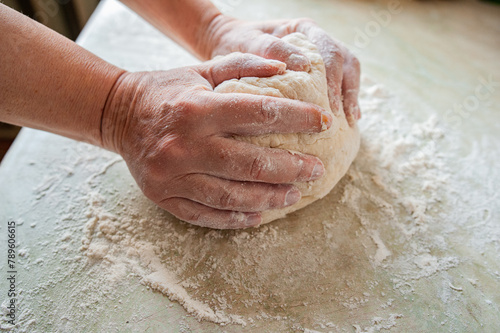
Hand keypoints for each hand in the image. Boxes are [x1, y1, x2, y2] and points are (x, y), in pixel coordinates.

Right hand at [101, 54, 331, 228]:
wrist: (118, 115)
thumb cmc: (167, 91)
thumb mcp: (201, 70)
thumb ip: (242, 65)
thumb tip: (284, 68)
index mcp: (197, 109)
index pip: (258, 114)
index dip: (297, 119)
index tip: (323, 124)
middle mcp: (184, 145)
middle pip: (249, 164)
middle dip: (291, 168)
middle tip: (316, 170)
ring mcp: (172, 176)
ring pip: (230, 196)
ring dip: (269, 198)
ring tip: (294, 195)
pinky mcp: (164, 196)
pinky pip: (205, 215)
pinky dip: (235, 218)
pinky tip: (258, 215)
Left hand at [208, 17, 360, 125]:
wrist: (226, 44)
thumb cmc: (237, 42)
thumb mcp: (250, 43)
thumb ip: (273, 49)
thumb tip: (303, 65)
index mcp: (305, 31)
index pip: (330, 52)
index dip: (334, 80)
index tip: (331, 105)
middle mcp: (317, 41)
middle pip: (346, 63)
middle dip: (348, 91)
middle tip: (342, 119)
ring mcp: (319, 57)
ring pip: (347, 73)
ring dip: (350, 98)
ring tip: (349, 123)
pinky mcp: (316, 74)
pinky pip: (337, 86)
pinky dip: (343, 102)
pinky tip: (345, 121)